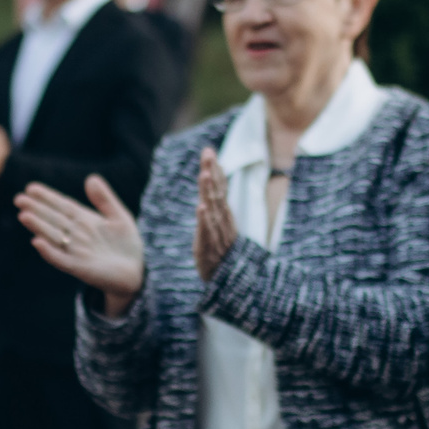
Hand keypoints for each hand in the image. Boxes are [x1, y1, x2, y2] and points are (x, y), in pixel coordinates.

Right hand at [17, 173, 144, 310]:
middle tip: (19, 199)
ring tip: (24, 215)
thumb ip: (105, 199)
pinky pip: (61, 260)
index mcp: (84, 220)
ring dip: (38, 227)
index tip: (31, 187)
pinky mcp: (80, 268)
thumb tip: (90, 178)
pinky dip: (49, 252)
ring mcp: (76, 252)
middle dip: (36, 209)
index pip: (62, 206)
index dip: (47, 197)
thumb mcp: (119, 216)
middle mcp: (76, 235)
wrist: (137, 272)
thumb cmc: (126, 245)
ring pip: (53, 237)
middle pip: (53, 219)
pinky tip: (37, 242)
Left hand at [194, 147, 240, 282]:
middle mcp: (222, 219)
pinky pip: (208, 231)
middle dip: (212, 171)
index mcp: (223, 212)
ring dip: (209, 191)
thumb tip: (213, 175)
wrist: (228, 278)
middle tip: (207, 153)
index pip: (220, 186)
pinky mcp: (209, 246)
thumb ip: (216, 199)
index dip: (215, 168)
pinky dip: (205, 219)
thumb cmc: (221, 247)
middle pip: (217, 192)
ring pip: (213, 208)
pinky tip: (201, 208)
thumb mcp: (218, 221)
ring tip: (205, 175)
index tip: (208, 150)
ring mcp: (217, 232)